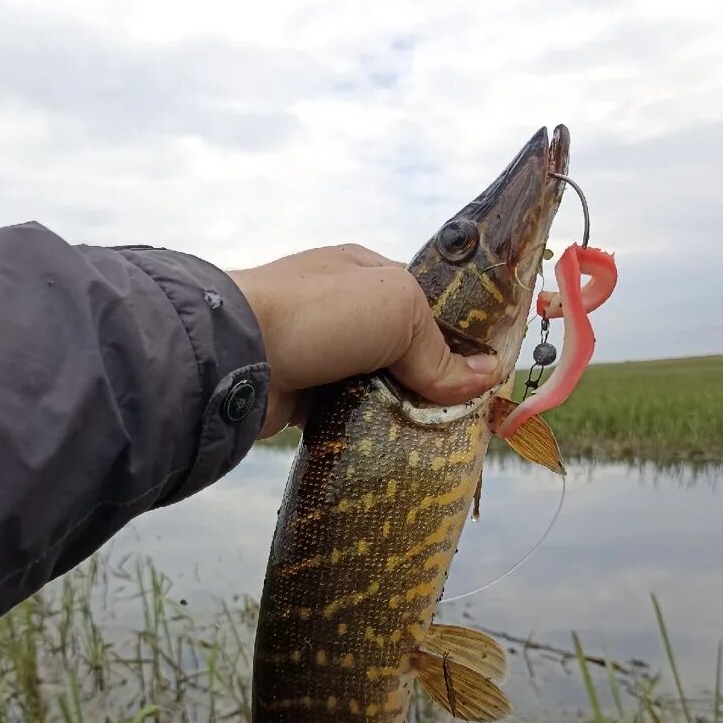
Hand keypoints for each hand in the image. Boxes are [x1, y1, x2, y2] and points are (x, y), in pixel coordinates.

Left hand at [229, 244, 500, 437]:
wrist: (235, 355)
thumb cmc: (320, 313)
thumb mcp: (398, 310)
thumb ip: (439, 348)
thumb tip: (485, 378)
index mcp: (366, 274)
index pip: (426, 305)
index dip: (458, 338)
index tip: (486, 374)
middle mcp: (343, 311)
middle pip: (404, 351)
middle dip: (433, 382)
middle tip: (467, 417)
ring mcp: (321, 355)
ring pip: (378, 387)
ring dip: (403, 411)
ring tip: (441, 440)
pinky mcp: (303, 397)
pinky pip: (350, 415)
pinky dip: (370, 429)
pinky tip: (397, 448)